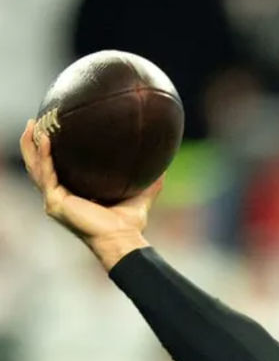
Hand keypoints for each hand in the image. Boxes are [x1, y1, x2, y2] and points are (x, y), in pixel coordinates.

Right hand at [19, 118, 162, 269]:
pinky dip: (44, 156)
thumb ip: (151, 182)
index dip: (52, 152)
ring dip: (31, 146)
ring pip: (36, 168)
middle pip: (40, 165)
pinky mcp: (55, 203)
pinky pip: (45, 175)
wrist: (124, 239)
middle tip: (35, 121)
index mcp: (74, 195)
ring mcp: (55, 200)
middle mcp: (60, 197)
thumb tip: (165, 166)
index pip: (58, 169)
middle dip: (34, 143)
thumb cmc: (130, 223)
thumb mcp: (141, 196)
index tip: (55, 129)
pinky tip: (45, 140)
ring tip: (32, 124)